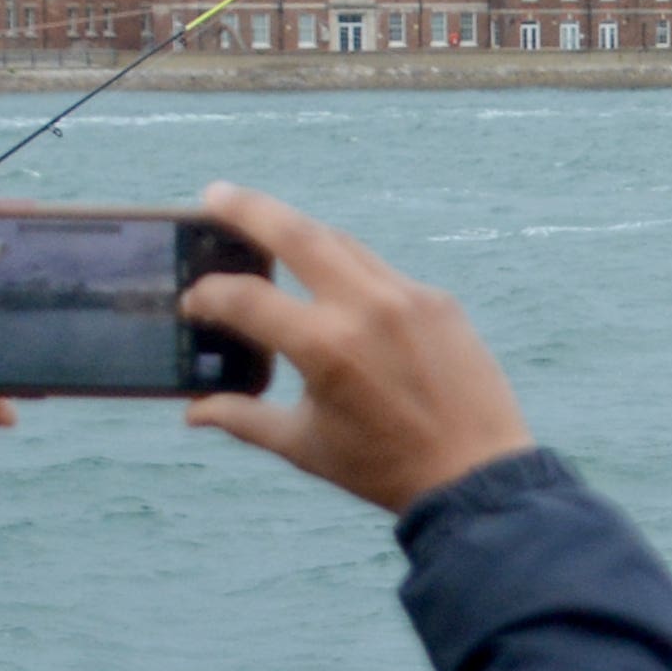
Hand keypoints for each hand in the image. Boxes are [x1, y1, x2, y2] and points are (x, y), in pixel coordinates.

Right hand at [180, 182, 538, 514]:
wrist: (478, 475)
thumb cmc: (384, 467)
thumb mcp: (304, 445)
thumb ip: (243, 418)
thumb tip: (194, 411)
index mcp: (325, 346)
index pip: (246, 299)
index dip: (209, 296)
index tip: (193, 302)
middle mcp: (367, 308)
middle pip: (297, 233)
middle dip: (248, 209)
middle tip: (215, 195)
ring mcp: (409, 297)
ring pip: (342, 243)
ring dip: (301, 231)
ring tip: (266, 225)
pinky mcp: (439, 301)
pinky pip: (381, 270)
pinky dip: (348, 267)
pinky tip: (329, 274)